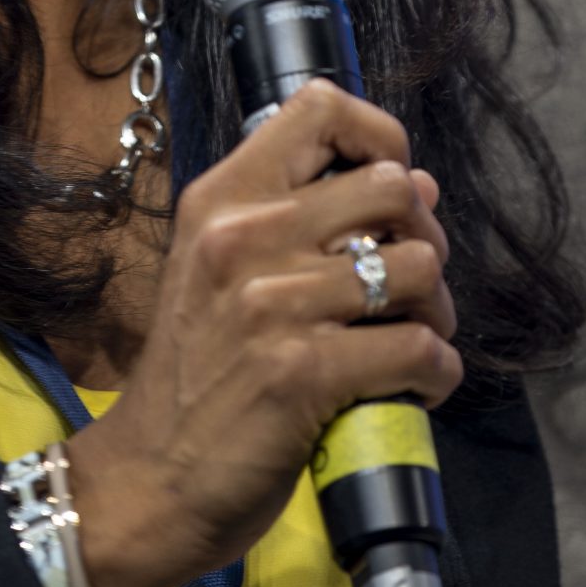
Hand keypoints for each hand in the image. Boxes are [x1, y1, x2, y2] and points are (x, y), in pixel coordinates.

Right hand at [65, 78, 460, 586]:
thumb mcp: (220, 270)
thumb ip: (302, 219)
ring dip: (435, 312)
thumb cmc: (195, 374)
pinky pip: (420, 349)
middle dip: (424, 238)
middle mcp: (245, 235)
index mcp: (223, 198)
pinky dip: (435, 373)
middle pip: (395, 188)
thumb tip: (418, 183)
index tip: (389, 191)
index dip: (382, 137)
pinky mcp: (304, 372)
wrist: (150, 478)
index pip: (322, 107)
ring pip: (419, 269)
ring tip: (410, 340)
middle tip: (408, 287)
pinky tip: (412, 388)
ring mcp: (273, 303)